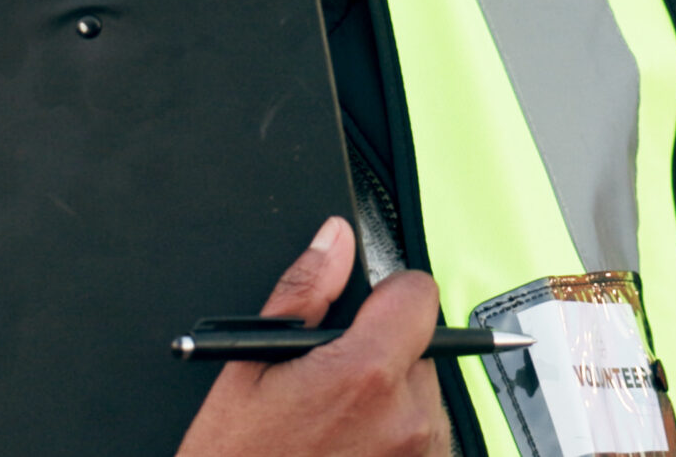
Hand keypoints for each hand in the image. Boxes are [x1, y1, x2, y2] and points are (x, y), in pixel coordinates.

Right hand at [174, 218, 450, 456]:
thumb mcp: (250, 368)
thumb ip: (302, 293)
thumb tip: (332, 240)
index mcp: (365, 372)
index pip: (418, 292)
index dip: (386, 294)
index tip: (361, 313)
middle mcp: (407, 416)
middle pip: (421, 345)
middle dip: (382, 353)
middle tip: (328, 386)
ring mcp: (422, 454)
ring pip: (423, 394)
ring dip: (390, 400)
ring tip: (334, 427)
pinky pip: (425, 438)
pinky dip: (395, 437)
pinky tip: (348, 451)